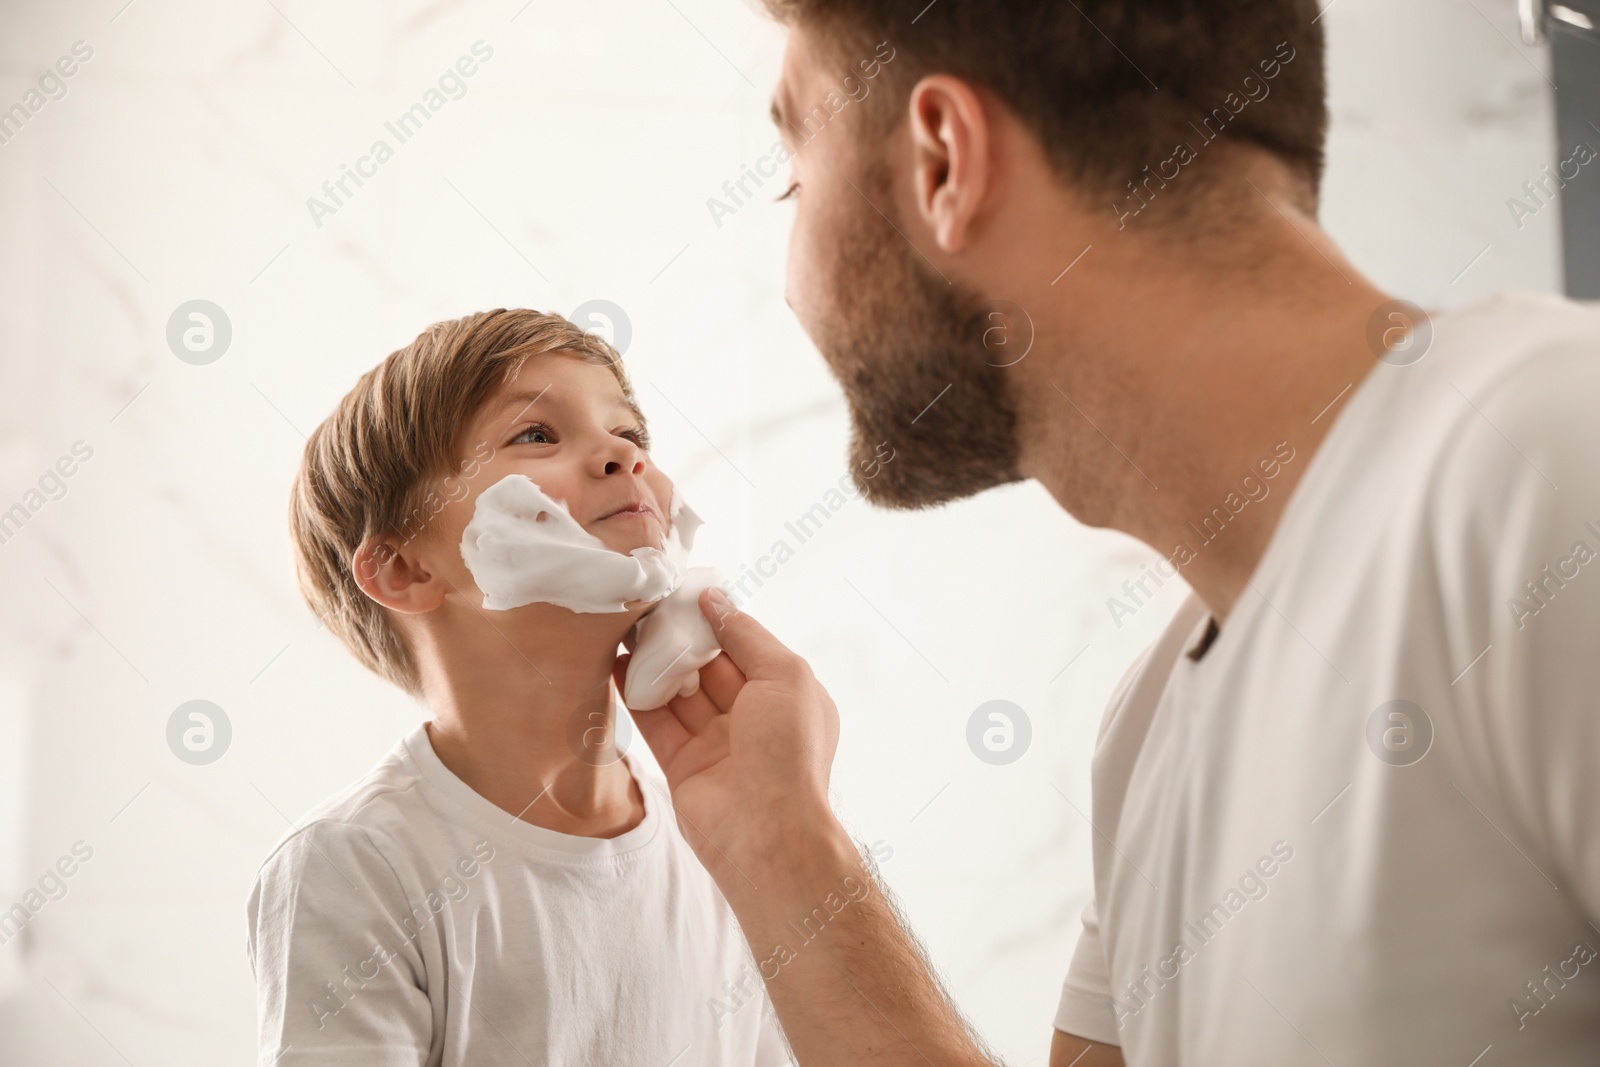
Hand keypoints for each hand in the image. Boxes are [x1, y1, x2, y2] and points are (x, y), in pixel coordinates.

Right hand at [611, 588, 842, 890]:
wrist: (765, 833)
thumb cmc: (789, 752)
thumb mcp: (785, 675)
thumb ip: (746, 635)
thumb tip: (715, 600)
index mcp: (786, 696)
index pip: (746, 647)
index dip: (716, 621)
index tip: (683, 594)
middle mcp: (753, 718)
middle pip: (709, 668)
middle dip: (681, 640)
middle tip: (647, 608)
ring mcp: (716, 743)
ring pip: (680, 694)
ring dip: (655, 664)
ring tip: (625, 629)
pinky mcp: (682, 765)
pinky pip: (657, 723)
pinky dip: (637, 696)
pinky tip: (617, 666)